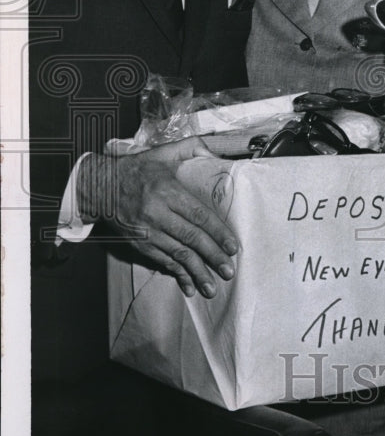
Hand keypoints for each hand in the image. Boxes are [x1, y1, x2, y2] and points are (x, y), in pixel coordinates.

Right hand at [79, 138, 237, 297]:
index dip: (218, 233)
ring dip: (196, 272)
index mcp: (167, 191)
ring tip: (212, 287)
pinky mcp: (139, 243)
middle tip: (229, 270)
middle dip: (212, 256)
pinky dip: (177, 274)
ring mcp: (147, 231)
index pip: (199, 215)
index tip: (232, 246)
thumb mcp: (162, 153)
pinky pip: (161, 261)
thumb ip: (189, 149)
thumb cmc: (136, 170)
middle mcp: (158, 213)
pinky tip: (189, 286)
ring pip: (177, 255)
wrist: (100, 186)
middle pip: (190, 238)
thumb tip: (212, 152)